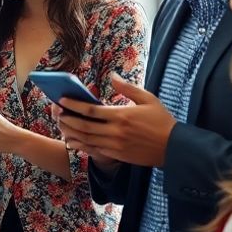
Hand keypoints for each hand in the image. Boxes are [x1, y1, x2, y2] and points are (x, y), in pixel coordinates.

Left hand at [55, 74, 174, 166]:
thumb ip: (128, 88)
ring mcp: (115, 145)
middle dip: (68, 120)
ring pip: (86, 139)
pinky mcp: (117, 155)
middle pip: (84, 126)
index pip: (91, 110)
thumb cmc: (162, 121)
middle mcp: (116, 131)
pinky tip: (72, 140)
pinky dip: (81, 145)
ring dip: (71, 133)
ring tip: (61, 126)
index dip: (74, 105)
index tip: (62, 100)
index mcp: (122, 115)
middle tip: (57, 113)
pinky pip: (94, 150)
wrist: (174, 147)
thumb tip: (112, 76)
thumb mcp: (148, 99)